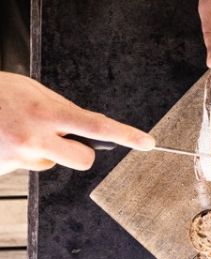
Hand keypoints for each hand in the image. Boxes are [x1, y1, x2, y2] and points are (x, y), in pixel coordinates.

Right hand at [0, 73, 153, 172]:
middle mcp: (34, 138)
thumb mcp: (31, 90)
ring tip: (15, 130)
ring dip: (40, 151)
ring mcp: (17, 156)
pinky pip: (22, 166)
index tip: (149, 143)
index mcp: (46, 112)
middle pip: (83, 160)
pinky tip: (1, 138)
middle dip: (81, 152)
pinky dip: (15, 155)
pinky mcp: (2, 169)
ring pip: (48, 163)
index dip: (127, 135)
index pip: (97, 126)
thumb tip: (82, 128)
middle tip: (67, 141)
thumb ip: (58, 109)